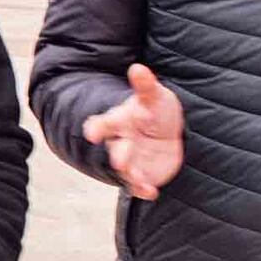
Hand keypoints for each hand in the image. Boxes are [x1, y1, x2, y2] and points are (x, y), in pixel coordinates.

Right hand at [84, 63, 185, 197]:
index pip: (103, 125)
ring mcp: (131, 161)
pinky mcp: (142, 176)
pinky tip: (151, 192)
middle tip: (120, 161)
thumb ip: (145, 86)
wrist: (168, 132)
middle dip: (118, 156)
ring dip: (130, 176)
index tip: (92, 133)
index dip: (96, 129)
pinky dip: (142, 189)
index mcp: (119, 122)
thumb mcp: (154, 96)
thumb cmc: (155, 110)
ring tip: (140, 181)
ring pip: (125, 171)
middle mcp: (120, 143)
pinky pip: (139, 185)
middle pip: (115, 150)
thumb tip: (137, 68)